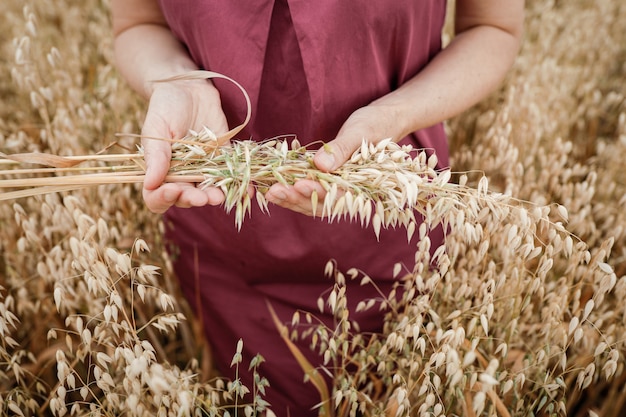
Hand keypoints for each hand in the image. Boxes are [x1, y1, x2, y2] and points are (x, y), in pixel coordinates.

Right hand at [141, 79, 228, 212]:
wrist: (190, 89)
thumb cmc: (166, 106)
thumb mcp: (156, 126)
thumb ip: (155, 155)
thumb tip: (149, 183)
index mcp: (159, 171)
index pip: (156, 197)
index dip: (162, 198)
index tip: (172, 190)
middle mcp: (181, 176)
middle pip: (185, 198)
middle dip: (193, 199)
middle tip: (202, 197)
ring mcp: (203, 171)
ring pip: (208, 192)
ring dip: (214, 197)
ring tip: (219, 197)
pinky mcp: (224, 162)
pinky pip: (232, 178)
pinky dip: (240, 186)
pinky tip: (248, 191)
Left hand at [265, 104, 401, 215]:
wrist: (382, 120)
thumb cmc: (375, 124)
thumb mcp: (359, 132)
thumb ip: (342, 150)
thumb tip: (320, 166)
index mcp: (362, 184)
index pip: (338, 195)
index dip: (317, 192)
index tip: (299, 184)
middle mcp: (349, 192)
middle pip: (321, 204)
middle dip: (297, 198)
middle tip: (274, 192)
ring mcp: (336, 188)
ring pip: (312, 201)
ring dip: (290, 198)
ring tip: (269, 193)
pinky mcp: (325, 180)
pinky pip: (308, 190)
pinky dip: (292, 190)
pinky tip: (274, 187)